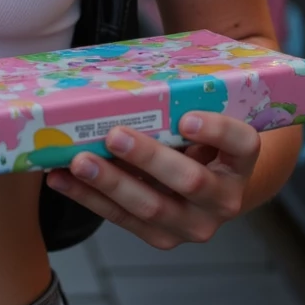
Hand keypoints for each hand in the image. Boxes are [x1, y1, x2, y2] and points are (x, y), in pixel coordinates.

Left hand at [44, 112, 261, 249]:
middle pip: (190, 181)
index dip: (217, 131)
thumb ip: (182, 99)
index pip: (242, 144)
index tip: (186, 118)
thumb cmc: (200, 136)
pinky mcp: (161, 236)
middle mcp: (224, 198)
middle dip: (148, 158)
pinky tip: (62, 179)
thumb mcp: (204, 115)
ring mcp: (193, 224)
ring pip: (151, 207)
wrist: (211, 182)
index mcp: (241, 160)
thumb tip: (127, 69)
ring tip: (79, 161)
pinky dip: (89, 198)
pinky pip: (122, 219)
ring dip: (111, 183)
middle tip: (114, 135)